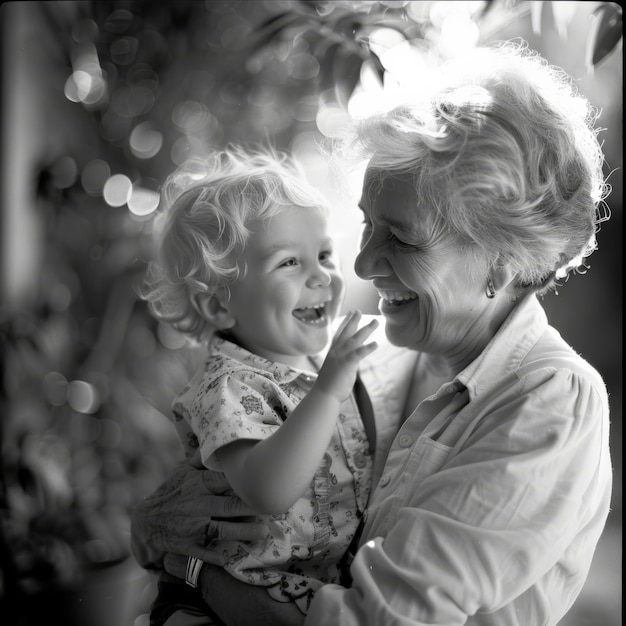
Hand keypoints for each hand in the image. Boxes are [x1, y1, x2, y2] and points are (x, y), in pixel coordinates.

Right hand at [131, 463, 268, 566]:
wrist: (146, 521)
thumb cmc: (171, 493)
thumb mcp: (183, 472)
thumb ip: (201, 458)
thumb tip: (217, 439)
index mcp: (198, 484)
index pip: (225, 481)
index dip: (244, 481)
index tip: (263, 480)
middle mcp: (197, 504)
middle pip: (229, 504)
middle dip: (250, 506)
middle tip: (271, 506)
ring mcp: (193, 526)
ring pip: (222, 528)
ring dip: (243, 531)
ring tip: (263, 532)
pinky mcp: (188, 545)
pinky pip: (203, 552)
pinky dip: (215, 555)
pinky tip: (229, 558)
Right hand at [316, 310, 377, 400]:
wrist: (324, 395)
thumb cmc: (330, 384)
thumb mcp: (337, 368)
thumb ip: (345, 360)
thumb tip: (352, 358)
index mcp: (333, 352)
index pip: (340, 333)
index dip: (346, 322)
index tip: (352, 312)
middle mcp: (336, 351)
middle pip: (346, 332)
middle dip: (353, 320)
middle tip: (360, 310)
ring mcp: (341, 357)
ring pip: (354, 339)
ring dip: (366, 330)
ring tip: (375, 322)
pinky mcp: (346, 364)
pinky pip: (358, 354)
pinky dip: (367, 348)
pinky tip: (375, 343)